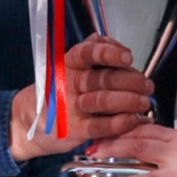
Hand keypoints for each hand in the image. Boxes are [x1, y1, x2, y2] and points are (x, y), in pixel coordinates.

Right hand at [9, 36, 152, 161]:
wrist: (29, 121)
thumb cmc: (58, 91)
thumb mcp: (69, 67)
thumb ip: (93, 54)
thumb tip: (117, 46)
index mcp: (68, 64)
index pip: (87, 53)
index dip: (109, 53)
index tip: (128, 57)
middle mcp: (68, 83)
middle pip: (102, 78)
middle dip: (131, 81)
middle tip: (147, 85)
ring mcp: (70, 107)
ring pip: (103, 100)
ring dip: (129, 101)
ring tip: (143, 101)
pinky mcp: (74, 129)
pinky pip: (101, 126)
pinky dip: (121, 123)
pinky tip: (134, 119)